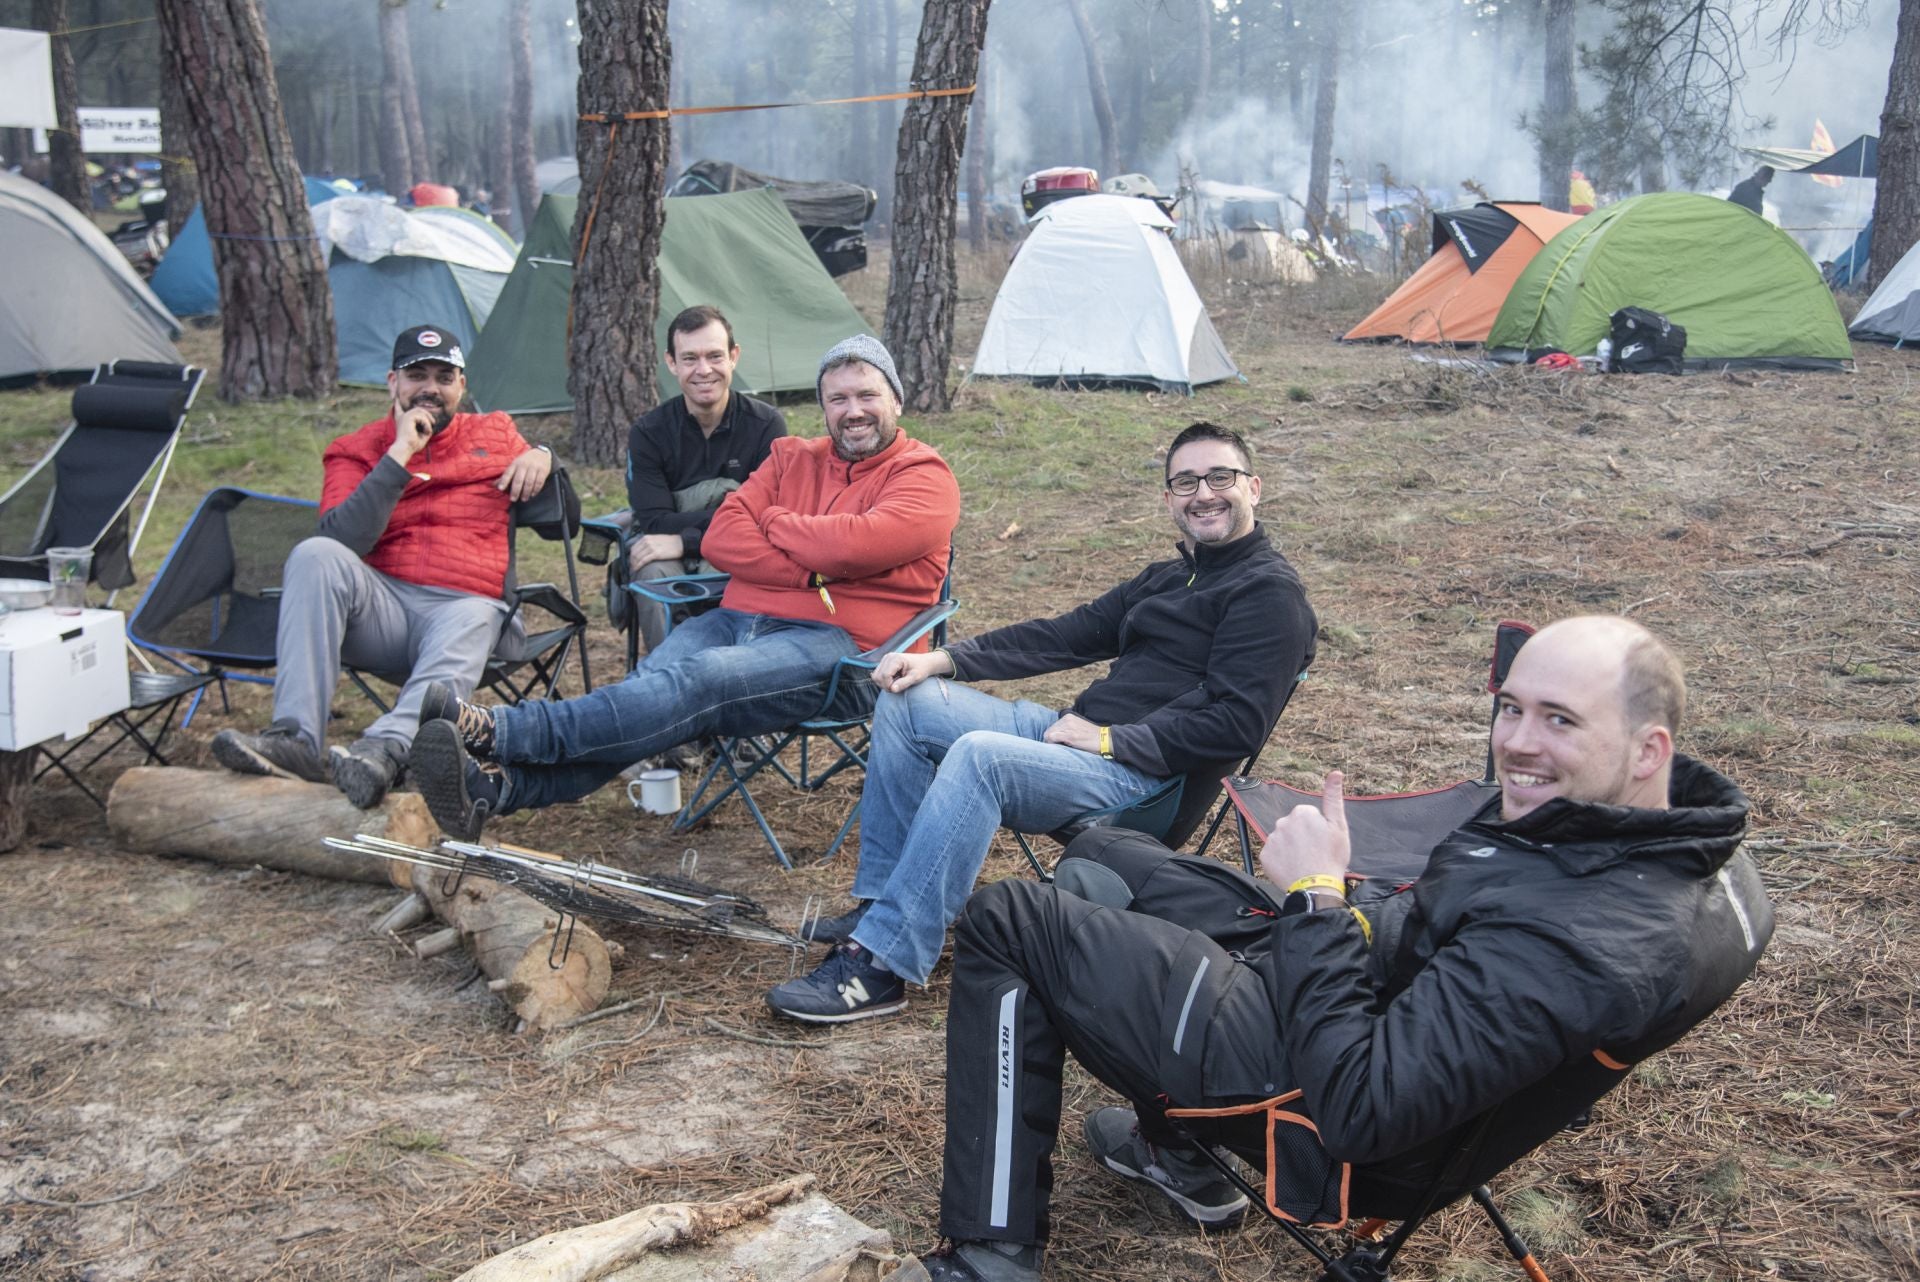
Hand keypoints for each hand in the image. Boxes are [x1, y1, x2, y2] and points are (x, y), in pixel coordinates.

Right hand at [386, 399, 435, 465]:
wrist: (405, 449)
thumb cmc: (412, 445)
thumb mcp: (421, 435)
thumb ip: (425, 427)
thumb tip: (431, 422)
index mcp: (402, 420)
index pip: (399, 408)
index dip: (398, 402)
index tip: (396, 397)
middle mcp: (402, 417)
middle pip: (418, 409)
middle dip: (427, 415)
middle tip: (433, 423)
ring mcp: (404, 416)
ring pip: (421, 412)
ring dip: (427, 421)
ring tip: (428, 430)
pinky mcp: (408, 417)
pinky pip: (422, 417)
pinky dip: (426, 424)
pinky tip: (426, 431)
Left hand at [496, 447, 551, 501]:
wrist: (541, 453)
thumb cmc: (525, 462)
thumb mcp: (515, 465)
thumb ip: (506, 475)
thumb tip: (494, 484)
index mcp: (515, 464)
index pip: (508, 473)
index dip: (504, 481)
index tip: (500, 488)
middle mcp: (524, 465)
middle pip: (519, 480)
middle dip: (515, 491)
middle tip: (513, 499)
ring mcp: (534, 467)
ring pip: (529, 482)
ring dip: (526, 492)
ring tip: (524, 499)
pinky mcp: (543, 470)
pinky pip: (539, 482)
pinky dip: (535, 489)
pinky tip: (533, 494)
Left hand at [626, 532, 685, 572]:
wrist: (680, 543)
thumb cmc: (670, 542)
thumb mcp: (656, 539)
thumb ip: (648, 543)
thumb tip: (642, 551)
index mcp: (646, 538)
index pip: (634, 548)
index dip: (631, 556)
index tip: (632, 561)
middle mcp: (647, 541)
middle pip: (634, 553)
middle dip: (632, 561)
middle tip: (632, 567)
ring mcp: (651, 547)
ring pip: (638, 557)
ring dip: (634, 564)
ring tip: (635, 569)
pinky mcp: (656, 554)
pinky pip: (644, 560)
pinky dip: (639, 565)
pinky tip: (637, 569)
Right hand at [872, 648, 952, 692]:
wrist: (924, 662)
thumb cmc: (921, 669)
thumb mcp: (915, 678)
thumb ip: (904, 683)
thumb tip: (892, 689)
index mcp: (896, 659)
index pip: (885, 676)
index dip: (889, 686)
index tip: (898, 689)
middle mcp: (888, 657)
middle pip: (878, 677)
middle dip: (886, 686)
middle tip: (897, 687)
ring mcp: (885, 659)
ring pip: (875, 676)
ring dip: (884, 683)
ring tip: (896, 683)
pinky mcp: (884, 662)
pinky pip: (877, 675)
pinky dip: (883, 680)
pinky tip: (893, 680)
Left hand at [1042, 712, 1102, 753]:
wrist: (1105, 740)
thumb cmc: (1092, 738)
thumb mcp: (1078, 728)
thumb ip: (1067, 729)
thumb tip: (1054, 737)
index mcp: (1068, 717)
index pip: (1052, 728)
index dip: (1052, 738)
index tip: (1057, 745)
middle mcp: (1067, 719)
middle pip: (1048, 731)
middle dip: (1050, 741)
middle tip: (1058, 749)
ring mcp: (1068, 727)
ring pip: (1048, 735)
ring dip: (1051, 744)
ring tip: (1060, 749)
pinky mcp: (1069, 735)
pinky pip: (1051, 738)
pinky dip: (1052, 744)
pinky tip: (1059, 749)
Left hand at [1257, 771, 1350, 890]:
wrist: (1316, 887)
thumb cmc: (1332, 856)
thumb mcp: (1338, 825)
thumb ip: (1334, 797)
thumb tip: (1335, 773)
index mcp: (1302, 812)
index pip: (1308, 816)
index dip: (1318, 829)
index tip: (1323, 842)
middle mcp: (1282, 822)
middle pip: (1294, 826)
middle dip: (1302, 836)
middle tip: (1314, 852)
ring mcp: (1272, 839)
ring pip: (1283, 840)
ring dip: (1291, 847)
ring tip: (1304, 862)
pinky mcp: (1265, 855)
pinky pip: (1274, 854)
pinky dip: (1281, 860)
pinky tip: (1292, 867)